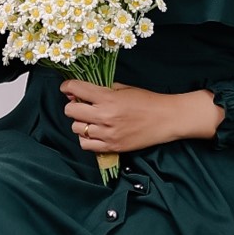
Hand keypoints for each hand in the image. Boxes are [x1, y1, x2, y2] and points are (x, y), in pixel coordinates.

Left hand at [61, 80, 223, 153]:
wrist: (166, 119)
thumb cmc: (147, 101)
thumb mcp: (123, 88)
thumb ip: (101, 89)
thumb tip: (78, 93)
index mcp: (108, 98)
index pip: (76, 89)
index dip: (67, 86)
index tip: (67, 88)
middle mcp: (105, 116)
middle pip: (70, 111)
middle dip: (73, 106)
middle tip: (82, 105)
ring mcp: (107, 134)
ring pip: (76, 128)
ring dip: (80, 123)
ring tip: (91, 120)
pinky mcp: (112, 147)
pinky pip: (85, 145)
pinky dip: (85, 138)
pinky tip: (94, 133)